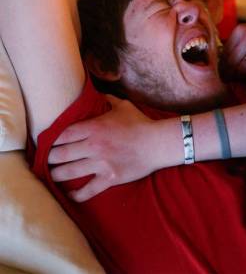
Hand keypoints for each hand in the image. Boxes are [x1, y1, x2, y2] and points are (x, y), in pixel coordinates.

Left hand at [48, 96, 177, 201]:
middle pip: (62, 154)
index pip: (65, 134)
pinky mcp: (109, 178)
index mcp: (95, 128)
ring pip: (70, 172)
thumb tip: (98, 92)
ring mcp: (101, 164)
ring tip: (53, 175)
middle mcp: (94, 146)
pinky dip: (77, 194)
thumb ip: (107, 98)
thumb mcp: (123, 105)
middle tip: (48, 160)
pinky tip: (71, 194)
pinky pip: (88, 190)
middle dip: (51, 158)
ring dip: (57, 175)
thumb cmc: (139, 123)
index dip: (53, 140)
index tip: (49, 143)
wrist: (157, 143)